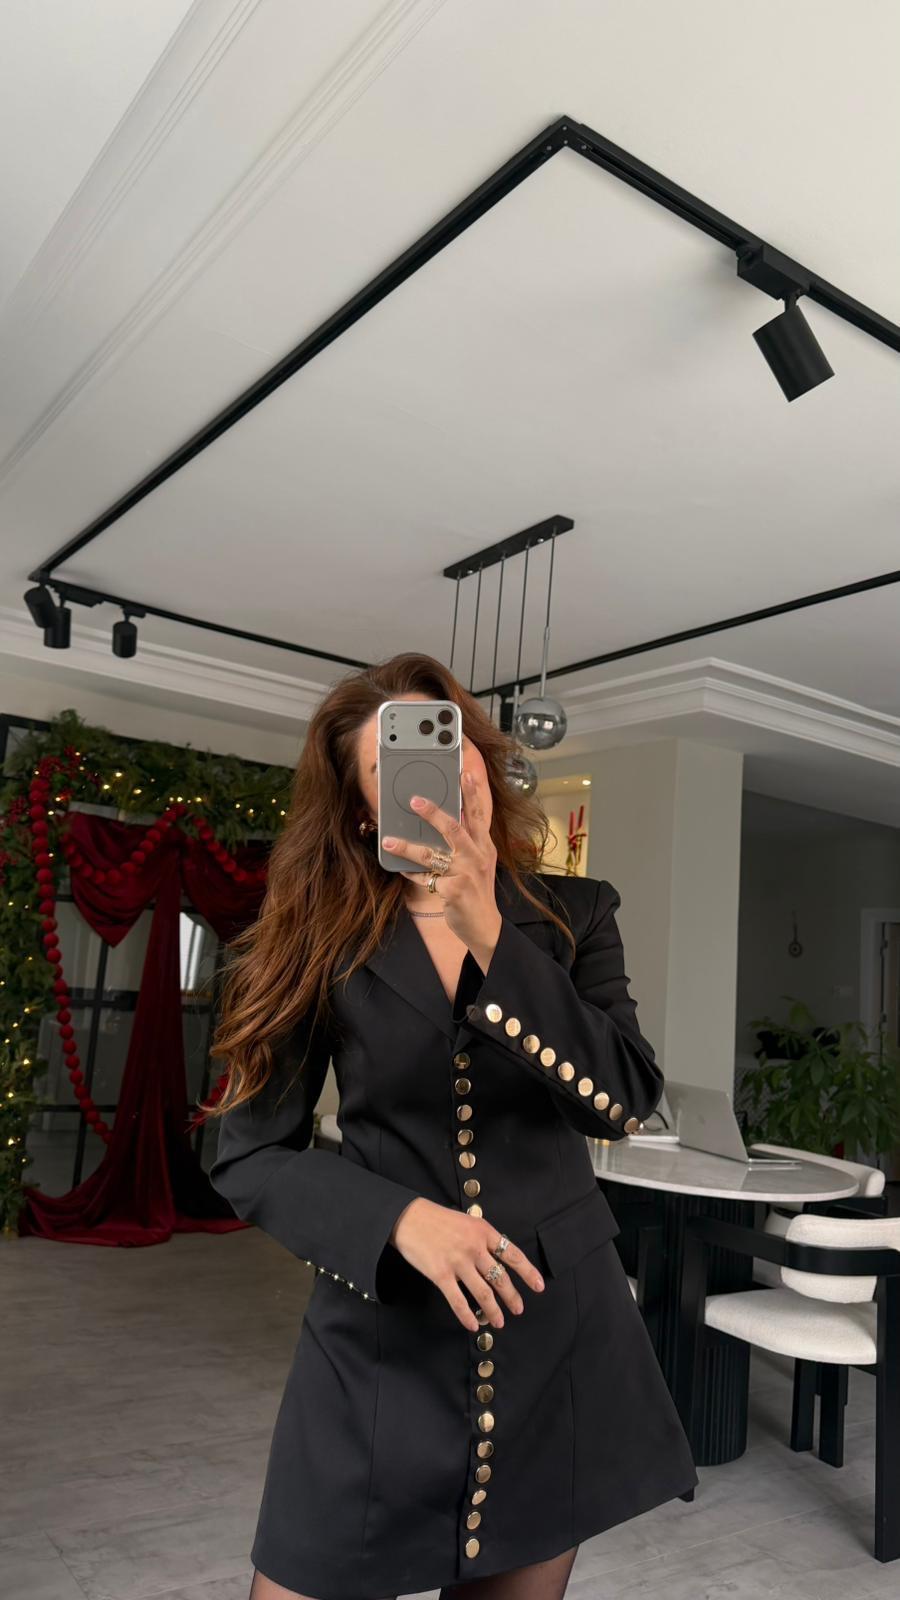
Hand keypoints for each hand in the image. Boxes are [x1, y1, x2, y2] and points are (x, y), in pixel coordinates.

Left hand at [381, 767, 501, 968]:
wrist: (485, 927)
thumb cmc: (477, 892)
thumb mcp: (478, 865)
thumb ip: (466, 845)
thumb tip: (445, 823)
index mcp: (484, 847)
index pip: (478, 816)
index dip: (472, 794)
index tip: (465, 773)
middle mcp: (477, 857)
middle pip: (454, 828)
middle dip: (433, 813)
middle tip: (414, 800)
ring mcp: (466, 874)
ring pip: (432, 854)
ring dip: (407, 846)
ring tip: (388, 840)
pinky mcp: (454, 890)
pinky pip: (425, 878)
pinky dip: (411, 873)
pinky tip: (400, 868)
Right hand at [390, 1197, 544, 1331]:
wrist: (408, 1217)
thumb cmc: (437, 1219)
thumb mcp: (466, 1222)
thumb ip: (481, 1239)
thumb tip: (496, 1259)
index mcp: (483, 1232)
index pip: (513, 1255)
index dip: (528, 1272)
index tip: (539, 1286)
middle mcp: (474, 1248)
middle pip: (500, 1278)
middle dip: (512, 1297)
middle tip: (518, 1309)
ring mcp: (458, 1262)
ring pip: (483, 1293)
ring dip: (493, 1311)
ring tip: (499, 1322)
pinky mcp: (441, 1275)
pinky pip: (458, 1301)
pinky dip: (467, 1316)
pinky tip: (473, 1325)